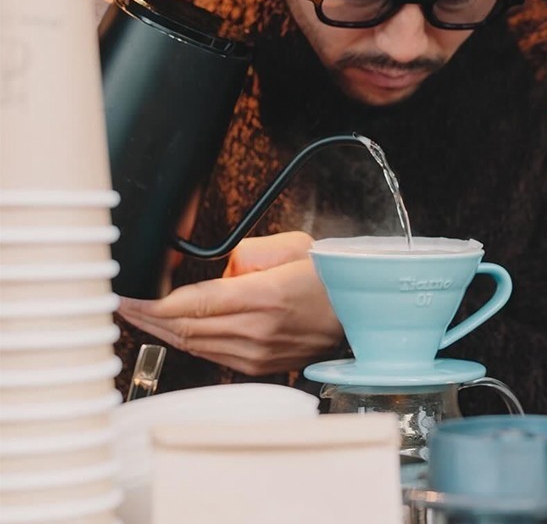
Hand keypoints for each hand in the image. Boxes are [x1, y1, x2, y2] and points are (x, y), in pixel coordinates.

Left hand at [117, 232, 343, 375]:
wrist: (361, 311)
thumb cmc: (331, 276)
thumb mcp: (294, 245)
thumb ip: (250, 252)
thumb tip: (221, 270)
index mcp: (265, 296)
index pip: (194, 303)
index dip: (153, 304)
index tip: (127, 298)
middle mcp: (258, 330)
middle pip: (185, 328)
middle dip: (146, 319)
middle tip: (121, 307)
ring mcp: (257, 353)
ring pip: (194, 345)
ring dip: (161, 332)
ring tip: (138, 317)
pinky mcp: (259, 366)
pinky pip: (211, 355)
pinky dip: (187, 342)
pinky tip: (173, 329)